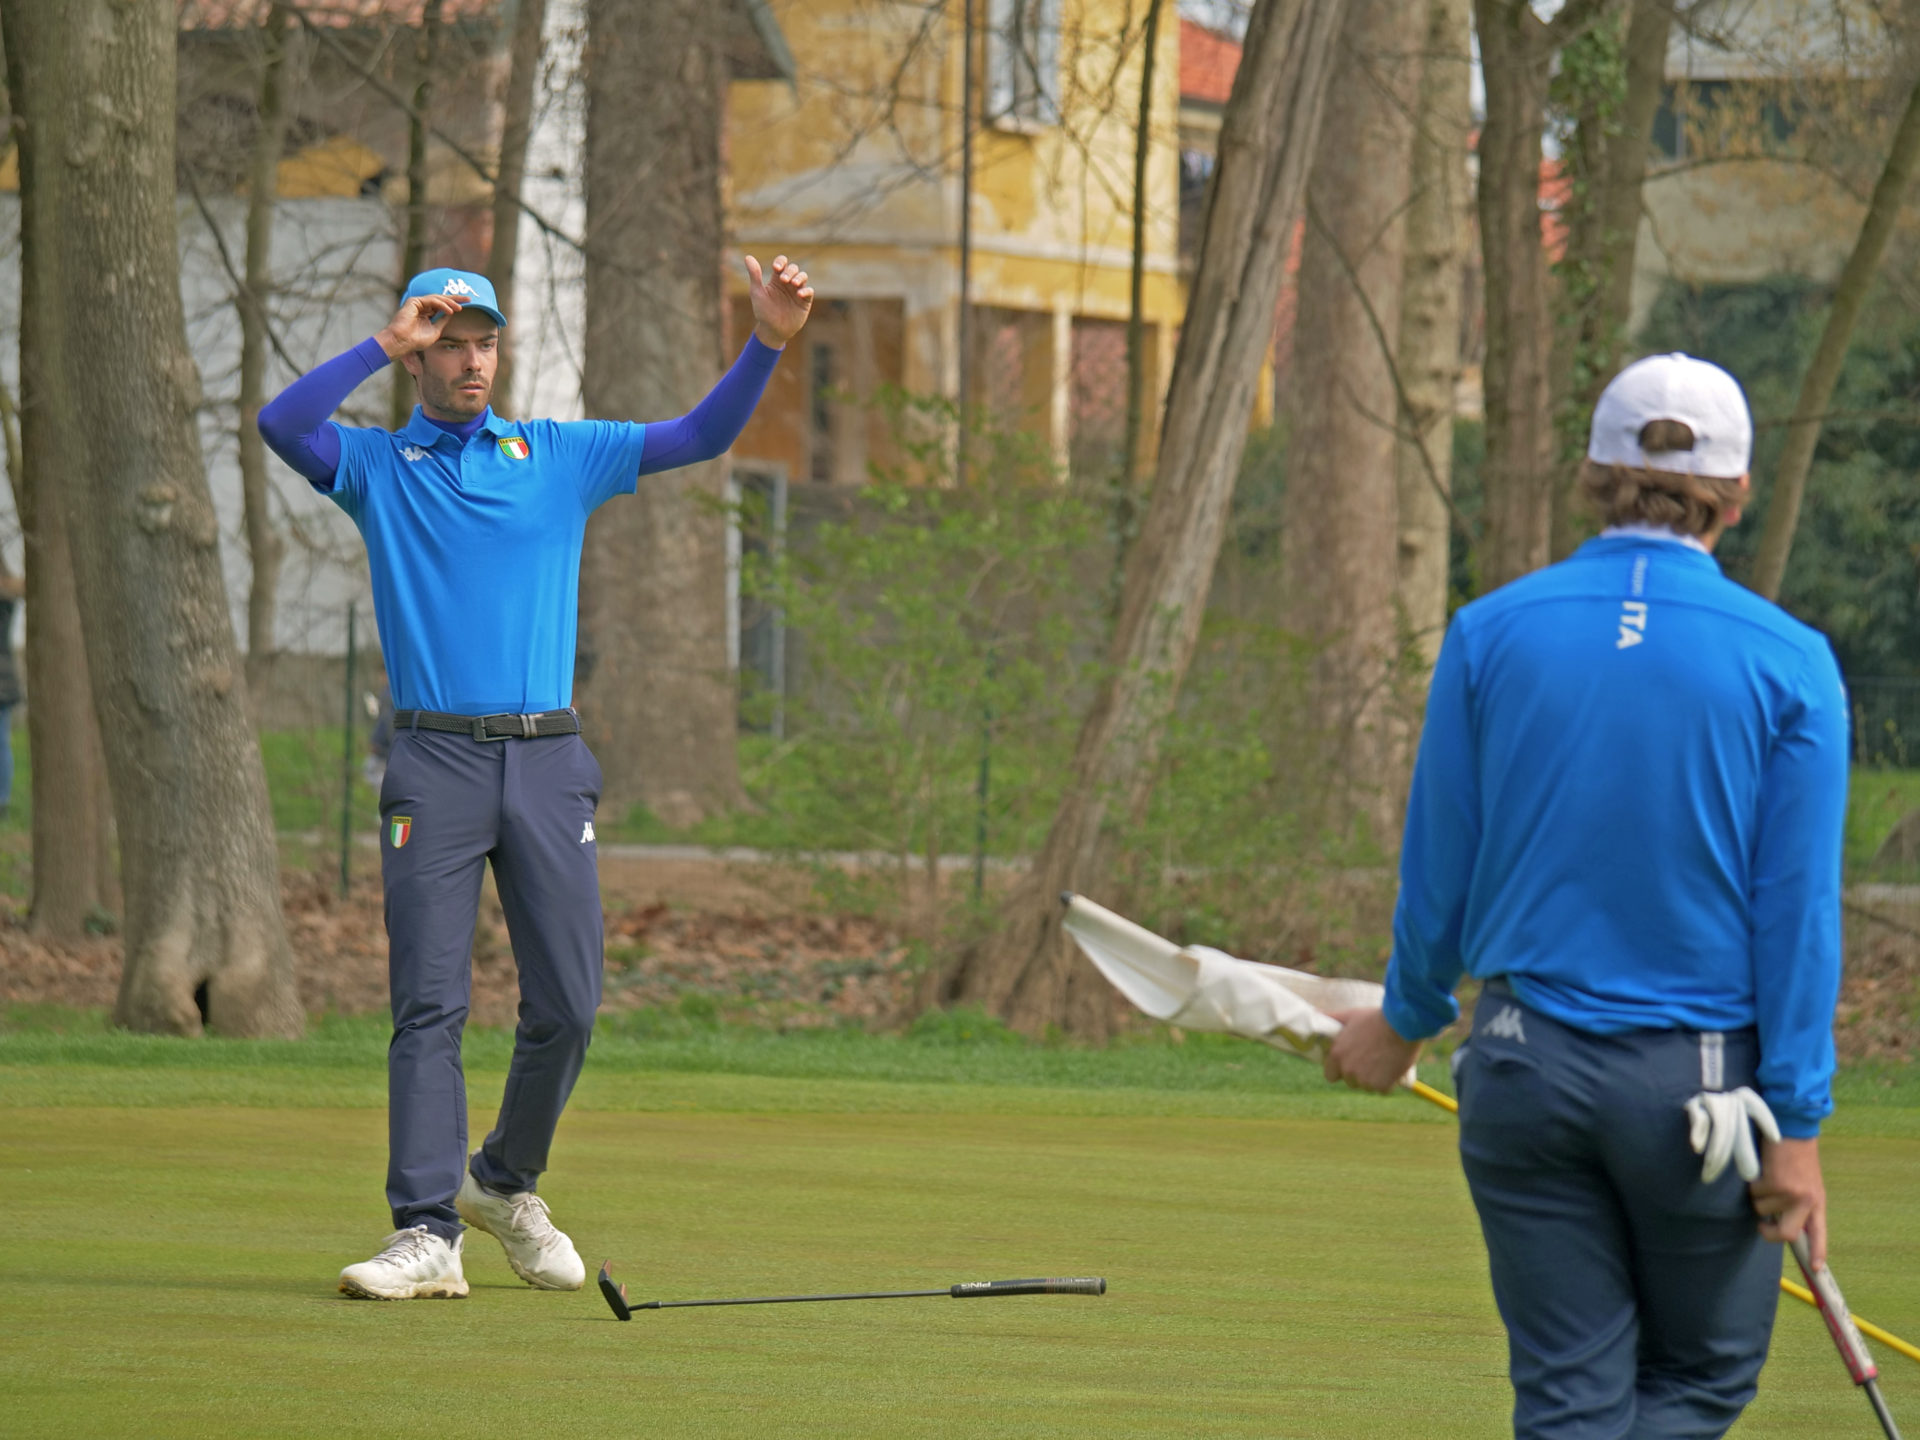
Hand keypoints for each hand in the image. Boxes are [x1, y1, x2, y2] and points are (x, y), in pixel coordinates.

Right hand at [375, 294, 463, 358]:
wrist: (402, 342)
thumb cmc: (416, 340)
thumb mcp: (435, 331)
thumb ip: (442, 321)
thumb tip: (452, 313)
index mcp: (427, 313)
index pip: (443, 305)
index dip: (454, 304)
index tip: (468, 303)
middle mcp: (422, 307)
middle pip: (441, 299)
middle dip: (455, 298)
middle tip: (469, 299)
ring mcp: (418, 303)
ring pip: (437, 298)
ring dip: (450, 302)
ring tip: (460, 308)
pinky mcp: (414, 301)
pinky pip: (432, 300)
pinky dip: (442, 305)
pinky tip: (450, 311)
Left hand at [747, 254, 813, 347]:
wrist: (772, 331)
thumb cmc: (763, 311)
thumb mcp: (757, 292)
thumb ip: (755, 275)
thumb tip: (748, 257)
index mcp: (776, 279)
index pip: (781, 263)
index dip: (781, 262)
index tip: (776, 268)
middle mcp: (788, 283)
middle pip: (793, 268)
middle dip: (790, 271)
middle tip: (784, 280)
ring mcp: (797, 292)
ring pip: (803, 276)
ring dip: (799, 277)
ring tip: (793, 284)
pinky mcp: (805, 301)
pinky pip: (809, 291)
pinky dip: (806, 291)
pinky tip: (799, 294)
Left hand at [1324, 1007, 1420, 1094]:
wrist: (1402, 1025)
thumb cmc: (1375, 1019)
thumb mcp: (1350, 1016)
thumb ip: (1331, 1017)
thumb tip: (1315, 1013)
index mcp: (1337, 1055)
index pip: (1330, 1075)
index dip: (1340, 1070)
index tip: (1350, 1063)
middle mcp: (1348, 1070)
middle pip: (1351, 1082)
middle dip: (1359, 1074)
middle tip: (1371, 1058)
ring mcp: (1364, 1080)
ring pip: (1368, 1086)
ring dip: (1374, 1079)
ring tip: (1384, 1060)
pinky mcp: (1381, 1086)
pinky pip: (1383, 1089)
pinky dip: (1389, 1082)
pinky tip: (1393, 1067)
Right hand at [1750, 1135, 1826, 1266]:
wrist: (1792, 1127)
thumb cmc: (1795, 1154)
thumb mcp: (1805, 1181)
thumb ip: (1797, 1202)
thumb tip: (1777, 1222)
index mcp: (1817, 1200)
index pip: (1819, 1232)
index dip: (1817, 1252)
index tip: (1817, 1269)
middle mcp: (1806, 1200)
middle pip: (1786, 1233)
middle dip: (1768, 1233)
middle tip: (1762, 1226)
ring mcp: (1791, 1192)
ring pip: (1762, 1209)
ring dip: (1758, 1195)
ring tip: (1767, 1177)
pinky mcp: (1775, 1182)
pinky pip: (1754, 1192)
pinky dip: (1752, 1182)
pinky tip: (1762, 1168)